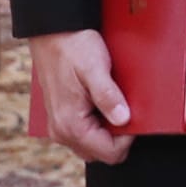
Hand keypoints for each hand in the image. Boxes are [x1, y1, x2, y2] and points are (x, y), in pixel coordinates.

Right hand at [30, 29, 134, 163]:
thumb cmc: (74, 47)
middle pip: (101, 153)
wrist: (52, 32)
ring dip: (107, 131)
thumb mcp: (95, 69)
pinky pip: (84, 134)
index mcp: (70, 125)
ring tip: (113, 104)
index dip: (128, 138)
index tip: (134, 115)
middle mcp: (61, 132)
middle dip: (118, 137)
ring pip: (93, 145)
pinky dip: (97, 125)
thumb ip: (108, 97)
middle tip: (124, 108)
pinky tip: (102, 103)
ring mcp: (58, 126)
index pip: (110, 153)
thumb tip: (123, 120)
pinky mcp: (60, 118)